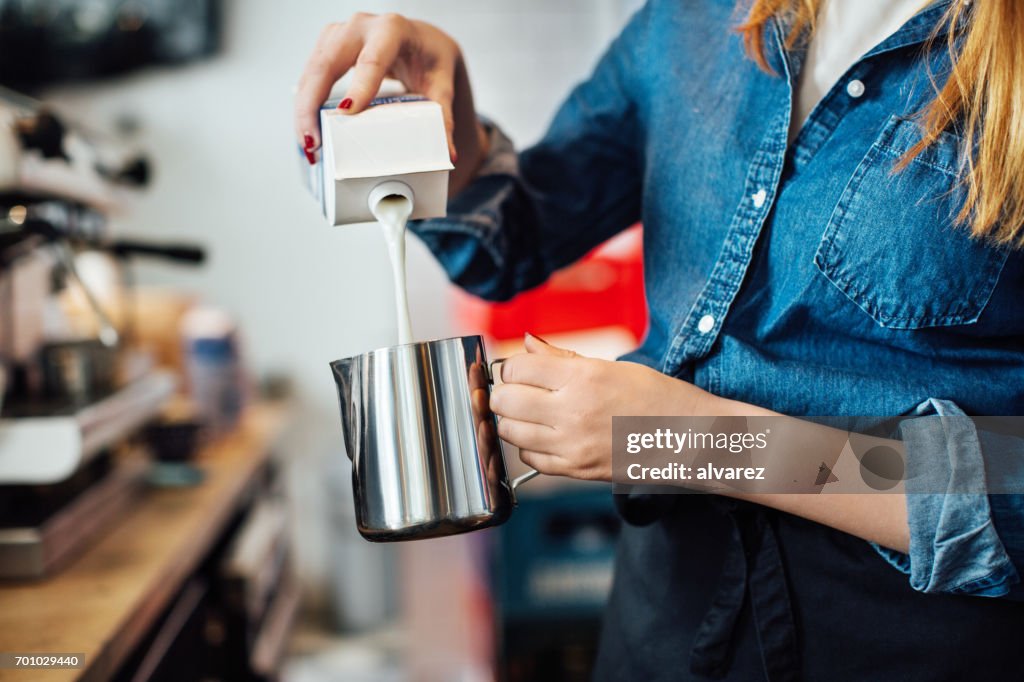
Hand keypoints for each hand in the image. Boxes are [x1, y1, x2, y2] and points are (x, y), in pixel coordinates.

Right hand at [294, 12, 487, 185]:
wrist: (422, 42)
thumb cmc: (430, 59)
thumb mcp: (441, 85)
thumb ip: (444, 117)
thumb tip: (447, 153)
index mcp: (393, 30)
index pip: (372, 58)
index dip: (359, 86)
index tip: (347, 113)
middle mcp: (361, 26)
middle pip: (327, 63)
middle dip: (313, 104)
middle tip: (313, 142)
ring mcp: (340, 34)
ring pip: (311, 70)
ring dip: (303, 109)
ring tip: (308, 145)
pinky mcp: (328, 47)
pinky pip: (309, 75)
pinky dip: (305, 104)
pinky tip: (306, 130)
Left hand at [490, 334, 721, 481]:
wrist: (691, 440)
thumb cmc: (657, 398)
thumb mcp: (611, 367)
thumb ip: (562, 358)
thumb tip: (528, 342)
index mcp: (583, 378)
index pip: (516, 369)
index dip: (511, 367)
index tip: (519, 370)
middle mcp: (572, 412)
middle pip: (504, 401)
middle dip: (504, 393)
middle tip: (517, 390)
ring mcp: (572, 445)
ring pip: (509, 432)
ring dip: (512, 420)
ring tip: (530, 413)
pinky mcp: (575, 470)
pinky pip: (529, 458)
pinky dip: (529, 445)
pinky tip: (546, 435)